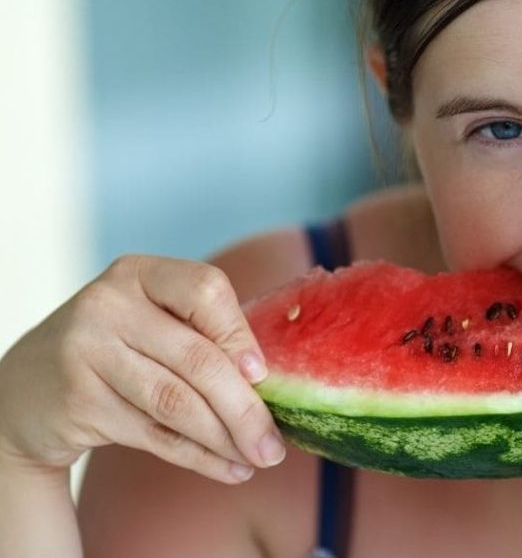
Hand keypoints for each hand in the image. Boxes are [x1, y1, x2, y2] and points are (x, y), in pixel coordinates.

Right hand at [0, 255, 284, 483]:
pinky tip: (229, 468)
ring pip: (176, 403)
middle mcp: (108, 305)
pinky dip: (198, 456)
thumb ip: (203, 334)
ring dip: (225, 438)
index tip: (263, 375)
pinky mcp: (78, 401)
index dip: (240, 334)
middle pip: (197, 359)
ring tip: (259, 458)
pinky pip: (154, 435)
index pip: (205, 290)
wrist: (27, 389)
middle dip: (245, 408)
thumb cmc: (118, 350)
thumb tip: (274, 382)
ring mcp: (86, 352)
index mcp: (139, 273)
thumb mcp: (151, 322)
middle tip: (274, 444)